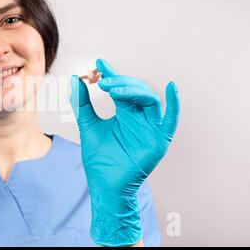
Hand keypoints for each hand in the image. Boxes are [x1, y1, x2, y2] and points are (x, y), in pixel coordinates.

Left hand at [70, 58, 179, 245]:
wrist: (104, 185)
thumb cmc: (99, 160)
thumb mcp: (88, 126)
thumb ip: (82, 104)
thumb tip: (75, 80)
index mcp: (125, 114)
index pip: (121, 89)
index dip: (112, 75)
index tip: (99, 64)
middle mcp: (139, 118)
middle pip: (136, 92)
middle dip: (120, 83)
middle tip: (102, 81)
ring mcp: (150, 128)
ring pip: (149, 100)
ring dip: (133, 90)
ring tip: (113, 88)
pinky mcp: (159, 140)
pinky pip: (170, 120)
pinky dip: (174, 105)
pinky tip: (171, 88)